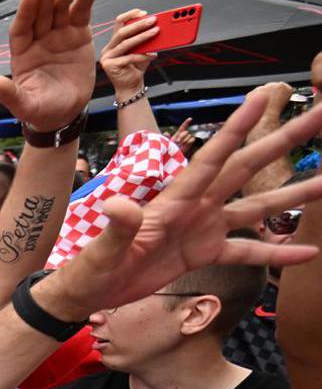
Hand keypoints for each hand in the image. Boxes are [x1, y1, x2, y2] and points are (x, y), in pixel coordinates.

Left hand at [0, 0, 100, 132]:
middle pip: (42, 11)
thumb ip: (10, 94)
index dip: (26, 11)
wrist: (65, 114)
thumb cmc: (40, 110)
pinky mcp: (77, 34)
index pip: (21, 28)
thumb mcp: (24, 105)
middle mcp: (38, 39)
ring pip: (62, 7)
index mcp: (21, 53)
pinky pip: (81, 11)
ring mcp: (58, 34)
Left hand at [46, 92, 321, 317]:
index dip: (237, 128)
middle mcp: (196, 206)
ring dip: (293, 195)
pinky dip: (276, 253)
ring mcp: (203, 228)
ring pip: (257, 207)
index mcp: (175, 199)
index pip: (212, 157)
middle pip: (246, 167)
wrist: (89, 292)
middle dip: (282, 142)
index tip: (262, 96)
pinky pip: (247, 251)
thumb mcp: (102, 249)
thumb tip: (117, 205)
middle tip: (319, 116)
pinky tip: (307, 253)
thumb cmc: (91, 267)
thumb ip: (116, 227)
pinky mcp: (204, 253)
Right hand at [99, 10, 157, 93]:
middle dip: (138, 24)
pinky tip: (152, 55)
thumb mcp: (142, 49)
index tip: (144, 13)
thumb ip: (144, 39)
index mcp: (114, 42)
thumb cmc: (136, 67)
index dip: (130, 15)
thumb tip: (155, 26)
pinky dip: (142, 55)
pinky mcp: (110, 66)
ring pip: (125, 43)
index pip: (119, 23)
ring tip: (156, 32)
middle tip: (153, 20)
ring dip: (142, 36)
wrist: (131, 86)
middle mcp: (108, 48)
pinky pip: (129, 57)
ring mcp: (107, 57)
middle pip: (122, 32)